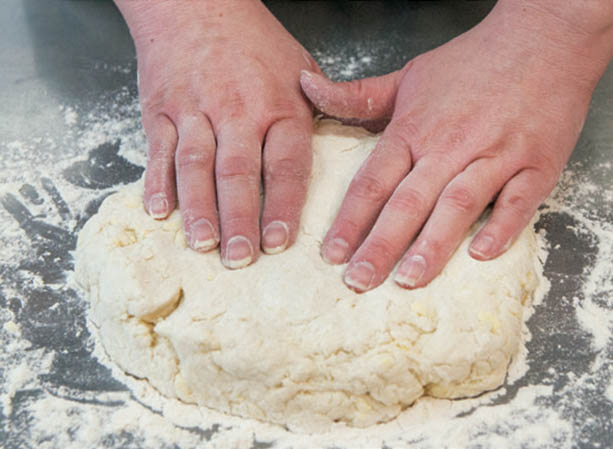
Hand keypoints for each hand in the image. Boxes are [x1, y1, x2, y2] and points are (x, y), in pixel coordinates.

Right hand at [116, 0, 318, 267]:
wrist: (194, 2)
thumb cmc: (252, 41)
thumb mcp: (300, 66)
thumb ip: (320, 109)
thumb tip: (341, 148)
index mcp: (280, 104)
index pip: (285, 164)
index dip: (283, 205)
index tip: (280, 242)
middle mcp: (237, 110)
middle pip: (238, 173)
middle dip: (239, 220)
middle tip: (240, 258)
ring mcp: (195, 110)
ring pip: (196, 166)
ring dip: (199, 209)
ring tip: (203, 245)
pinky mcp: (161, 110)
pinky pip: (158, 151)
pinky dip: (157, 183)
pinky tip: (160, 212)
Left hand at [301, 0, 612, 291]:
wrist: (543, 38)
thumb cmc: (472, 62)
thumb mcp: (407, 76)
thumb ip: (356, 95)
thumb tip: (306, 86)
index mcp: (414, 129)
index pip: (373, 181)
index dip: (349, 220)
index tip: (331, 254)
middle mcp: (450, 145)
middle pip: (408, 202)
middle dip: (380, 245)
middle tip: (358, 281)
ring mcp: (496, 155)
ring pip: (458, 205)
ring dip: (432, 245)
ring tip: (408, 279)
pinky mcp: (537, 163)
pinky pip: (519, 200)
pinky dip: (501, 227)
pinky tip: (481, 254)